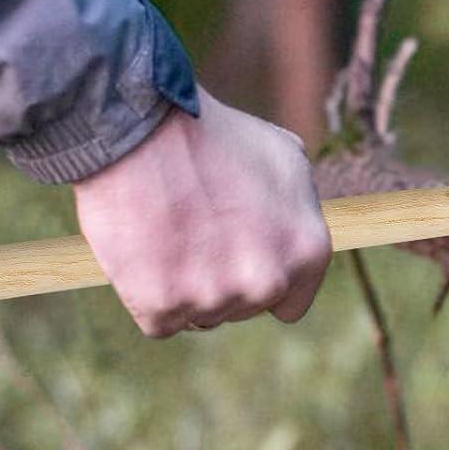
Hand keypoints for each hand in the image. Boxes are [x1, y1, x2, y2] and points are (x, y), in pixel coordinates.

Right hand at [71, 84, 333, 337]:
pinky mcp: (162, 307)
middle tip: (195, 231)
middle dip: (222, 281)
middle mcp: (267, 282)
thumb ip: (300, 207)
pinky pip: (159, 321)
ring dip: (184, 287)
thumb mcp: (286, 157)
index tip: (237, 258)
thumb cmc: (213, 136)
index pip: (290, 303)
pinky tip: (146, 252)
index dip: (261, 278)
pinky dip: (148, 296)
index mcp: (307, 252)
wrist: (141, 129)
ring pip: (200, 315)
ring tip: (170, 233)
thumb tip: (296, 230)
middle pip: (243, 309)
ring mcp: (214, 298)